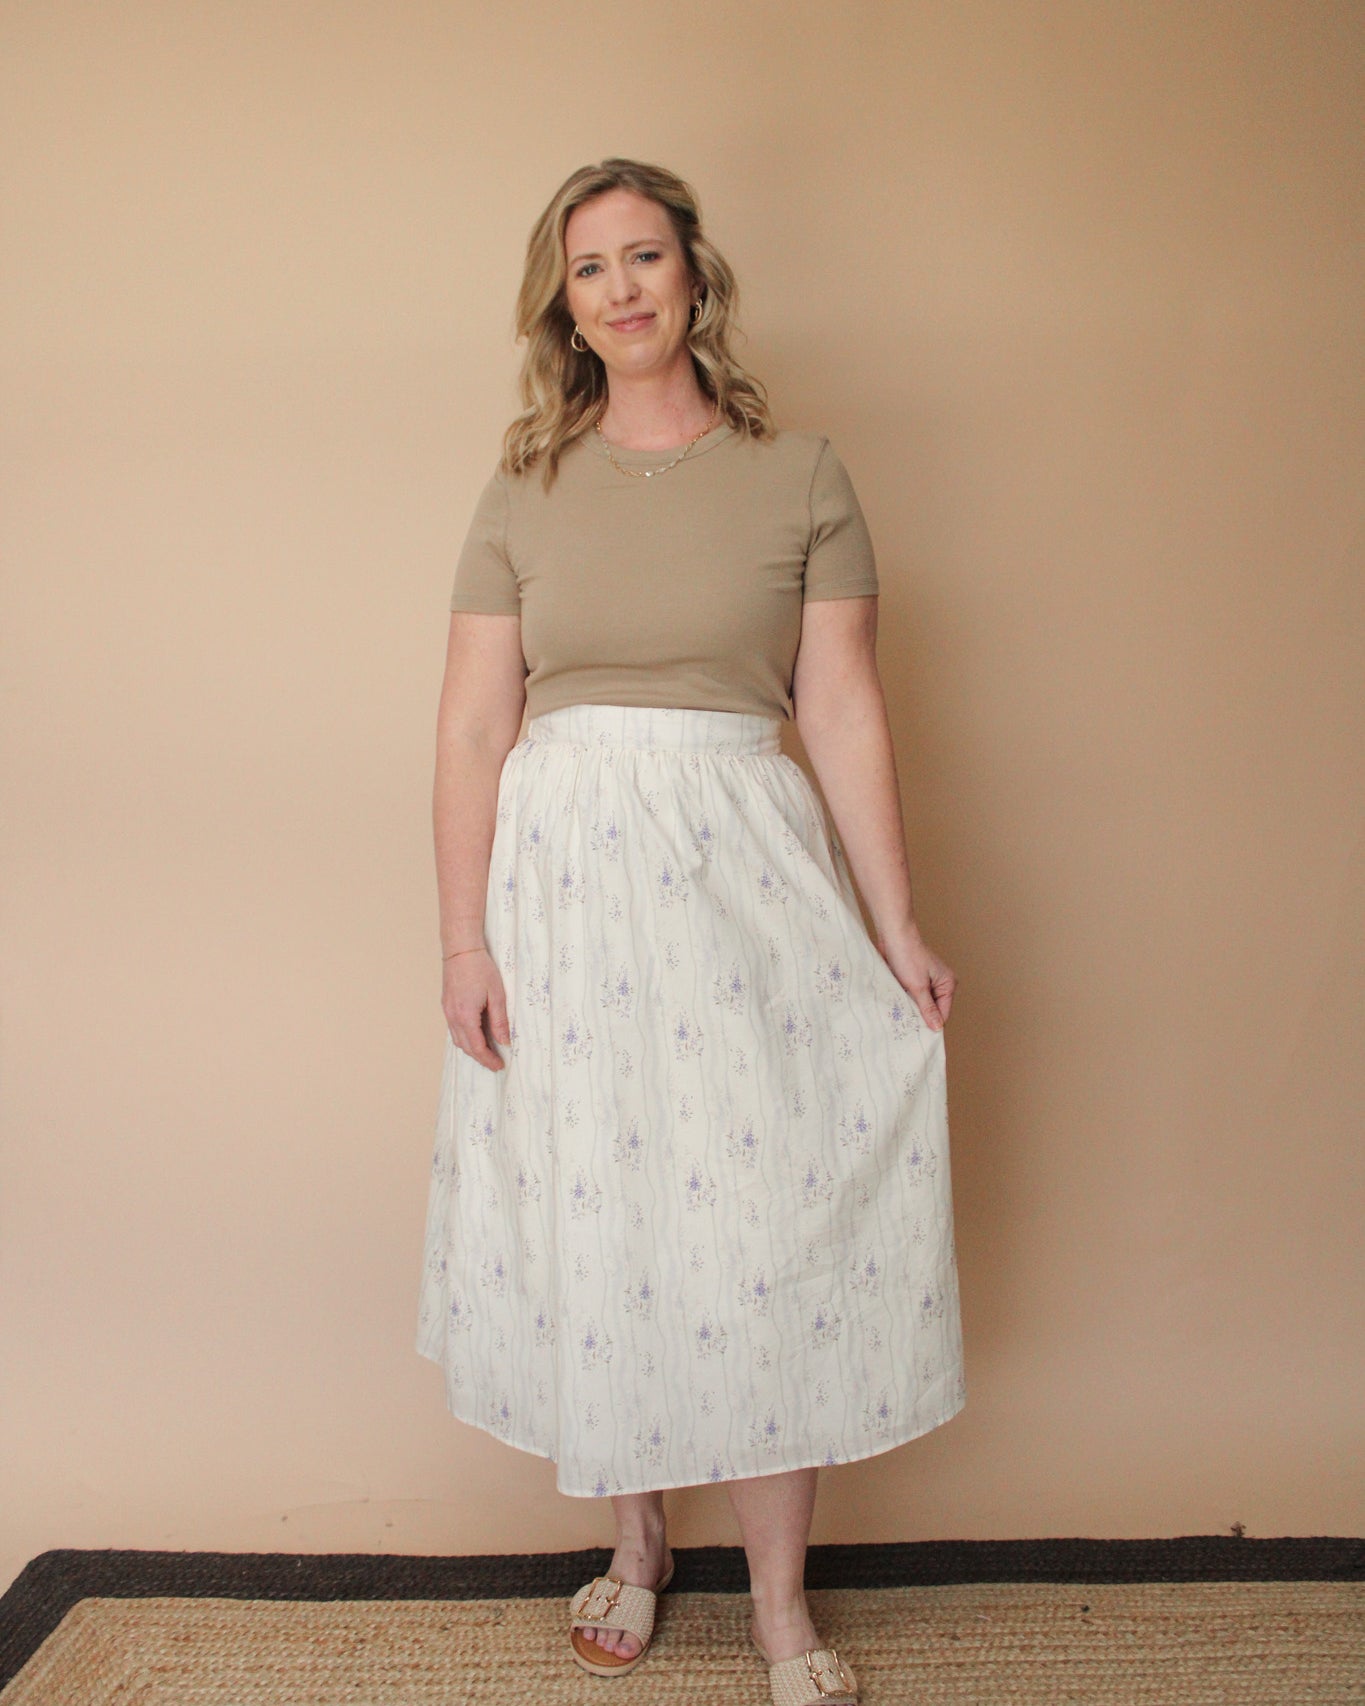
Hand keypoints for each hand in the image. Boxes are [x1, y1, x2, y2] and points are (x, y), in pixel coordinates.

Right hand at [442, 947, 510, 1069]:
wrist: (461, 950)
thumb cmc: (480, 968)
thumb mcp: (497, 995)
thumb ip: (500, 1021)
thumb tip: (504, 1041)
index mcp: (466, 1016)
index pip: (477, 1047)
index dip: (488, 1059)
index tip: (499, 1065)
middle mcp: (453, 1017)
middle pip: (466, 1047)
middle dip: (480, 1058)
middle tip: (495, 1064)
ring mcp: (447, 1012)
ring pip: (458, 1040)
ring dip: (472, 1049)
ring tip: (487, 1053)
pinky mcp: (447, 1006)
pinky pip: (454, 1030)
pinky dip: (465, 1038)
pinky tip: (475, 1036)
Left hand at [876, 925, 955, 1030]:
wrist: (892, 936)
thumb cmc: (907, 956)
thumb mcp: (918, 987)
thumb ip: (928, 1008)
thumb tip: (937, 1027)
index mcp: (948, 984)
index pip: (943, 1014)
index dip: (931, 1024)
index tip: (917, 1035)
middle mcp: (940, 983)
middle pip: (932, 1010)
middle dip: (920, 1016)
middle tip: (906, 1026)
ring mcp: (927, 981)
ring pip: (921, 1004)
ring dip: (911, 1009)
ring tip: (901, 1014)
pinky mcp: (914, 979)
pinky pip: (912, 996)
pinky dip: (906, 1001)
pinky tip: (897, 1004)